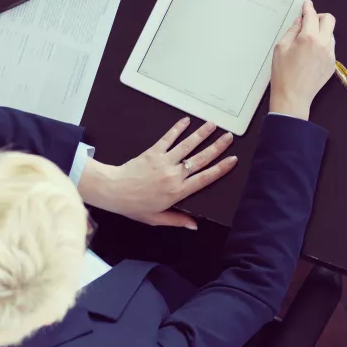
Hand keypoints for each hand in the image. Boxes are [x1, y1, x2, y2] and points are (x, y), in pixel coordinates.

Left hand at [78, 119, 237, 228]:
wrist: (113, 191)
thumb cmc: (134, 206)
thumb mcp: (156, 218)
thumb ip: (177, 220)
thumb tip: (195, 225)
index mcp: (177, 191)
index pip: (204, 178)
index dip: (220, 169)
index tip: (233, 160)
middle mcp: (174, 174)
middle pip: (200, 159)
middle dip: (217, 147)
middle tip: (229, 138)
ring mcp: (164, 161)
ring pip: (187, 145)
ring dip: (201, 134)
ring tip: (213, 125)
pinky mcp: (153, 152)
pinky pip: (168, 138)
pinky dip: (178, 128)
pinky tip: (186, 121)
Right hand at [269, 0, 335, 119]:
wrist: (293, 97)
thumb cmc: (283, 75)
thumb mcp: (280, 48)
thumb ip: (291, 31)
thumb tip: (299, 21)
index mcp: (309, 38)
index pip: (311, 15)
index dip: (308, 8)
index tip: (307, 4)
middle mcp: (323, 44)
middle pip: (329, 20)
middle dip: (319, 17)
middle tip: (309, 22)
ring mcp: (330, 55)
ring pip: (330, 34)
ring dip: (321, 32)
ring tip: (307, 42)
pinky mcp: (332, 64)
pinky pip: (330, 48)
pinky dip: (322, 46)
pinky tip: (310, 55)